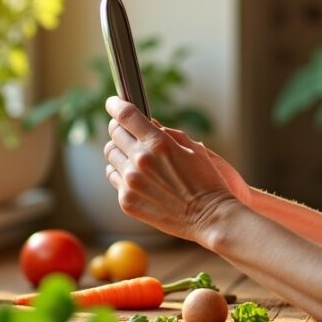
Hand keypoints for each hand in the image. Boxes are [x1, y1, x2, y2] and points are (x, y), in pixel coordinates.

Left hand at [103, 97, 237, 244]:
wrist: (210, 218)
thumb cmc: (207, 181)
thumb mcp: (193, 149)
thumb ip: (167, 134)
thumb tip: (148, 122)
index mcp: (158, 144)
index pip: (125, 115)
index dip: (116, 105)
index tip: (113, 102)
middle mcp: (140, 161)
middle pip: (114, 133)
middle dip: (120, 128)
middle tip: (128, 131)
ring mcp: (131, 183)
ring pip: (111, 156)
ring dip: (120, 151)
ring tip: (136, 157)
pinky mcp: (127, 201)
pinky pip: (114, 178)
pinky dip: (122, 174)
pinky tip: (139, 178)